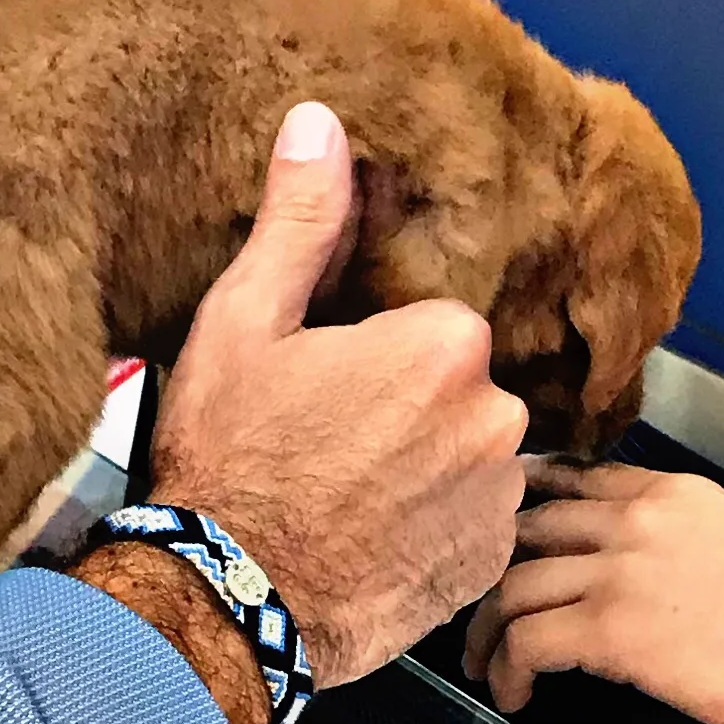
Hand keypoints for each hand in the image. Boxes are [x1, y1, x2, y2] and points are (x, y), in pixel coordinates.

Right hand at [140, 101, 527, 688]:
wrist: (226, 601)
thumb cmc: (227, 461)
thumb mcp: (242, 326)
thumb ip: (298, 223)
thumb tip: (321, 123)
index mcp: (444, 345)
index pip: (432, 324)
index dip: (374, 351)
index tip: (325, 384)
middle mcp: (495, 417)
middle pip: (457, 388)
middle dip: (406, 406)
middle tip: (327, 442)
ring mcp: (498, 499)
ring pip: (469, 455)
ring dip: (426, 467)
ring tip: (347, 496)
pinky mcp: (490, 565)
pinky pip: (473, 524)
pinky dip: (435, 527)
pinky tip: (372, 537)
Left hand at [466, 465, 723, 723]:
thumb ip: (673, 536)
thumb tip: (639, 572)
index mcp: (666, 494)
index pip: (577, 480)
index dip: (529, 501)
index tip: (504, 520)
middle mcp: (631, 520)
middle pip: (528, 528)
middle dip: (493, 565)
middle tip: (484, 601)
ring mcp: (614, 572)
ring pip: (513, 587)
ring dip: (487, 630)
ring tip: (482, 660)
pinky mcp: (607, 628)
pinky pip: (527, 643)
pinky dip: (507, 670)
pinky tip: (513, 692)